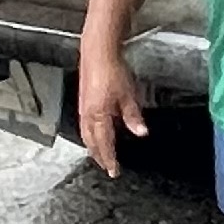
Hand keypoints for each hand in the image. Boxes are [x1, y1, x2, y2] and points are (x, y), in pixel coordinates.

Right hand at [75, 51, 146, 177]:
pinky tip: (94, 134)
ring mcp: (83, 108)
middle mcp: (87, 115)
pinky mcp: (83, 101)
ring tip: (99, 155)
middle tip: (107, 167)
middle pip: (91, 143)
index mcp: (99, 116)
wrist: (98, 52)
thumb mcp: (129, 95)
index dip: (110, 160)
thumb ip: (133, 117)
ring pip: (85, 135)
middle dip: (99, 157)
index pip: (104, 144)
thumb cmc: (112, 71)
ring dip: (92, 147)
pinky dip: (88, 135)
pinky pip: (83, 125)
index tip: (114, 171)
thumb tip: (141, 132)